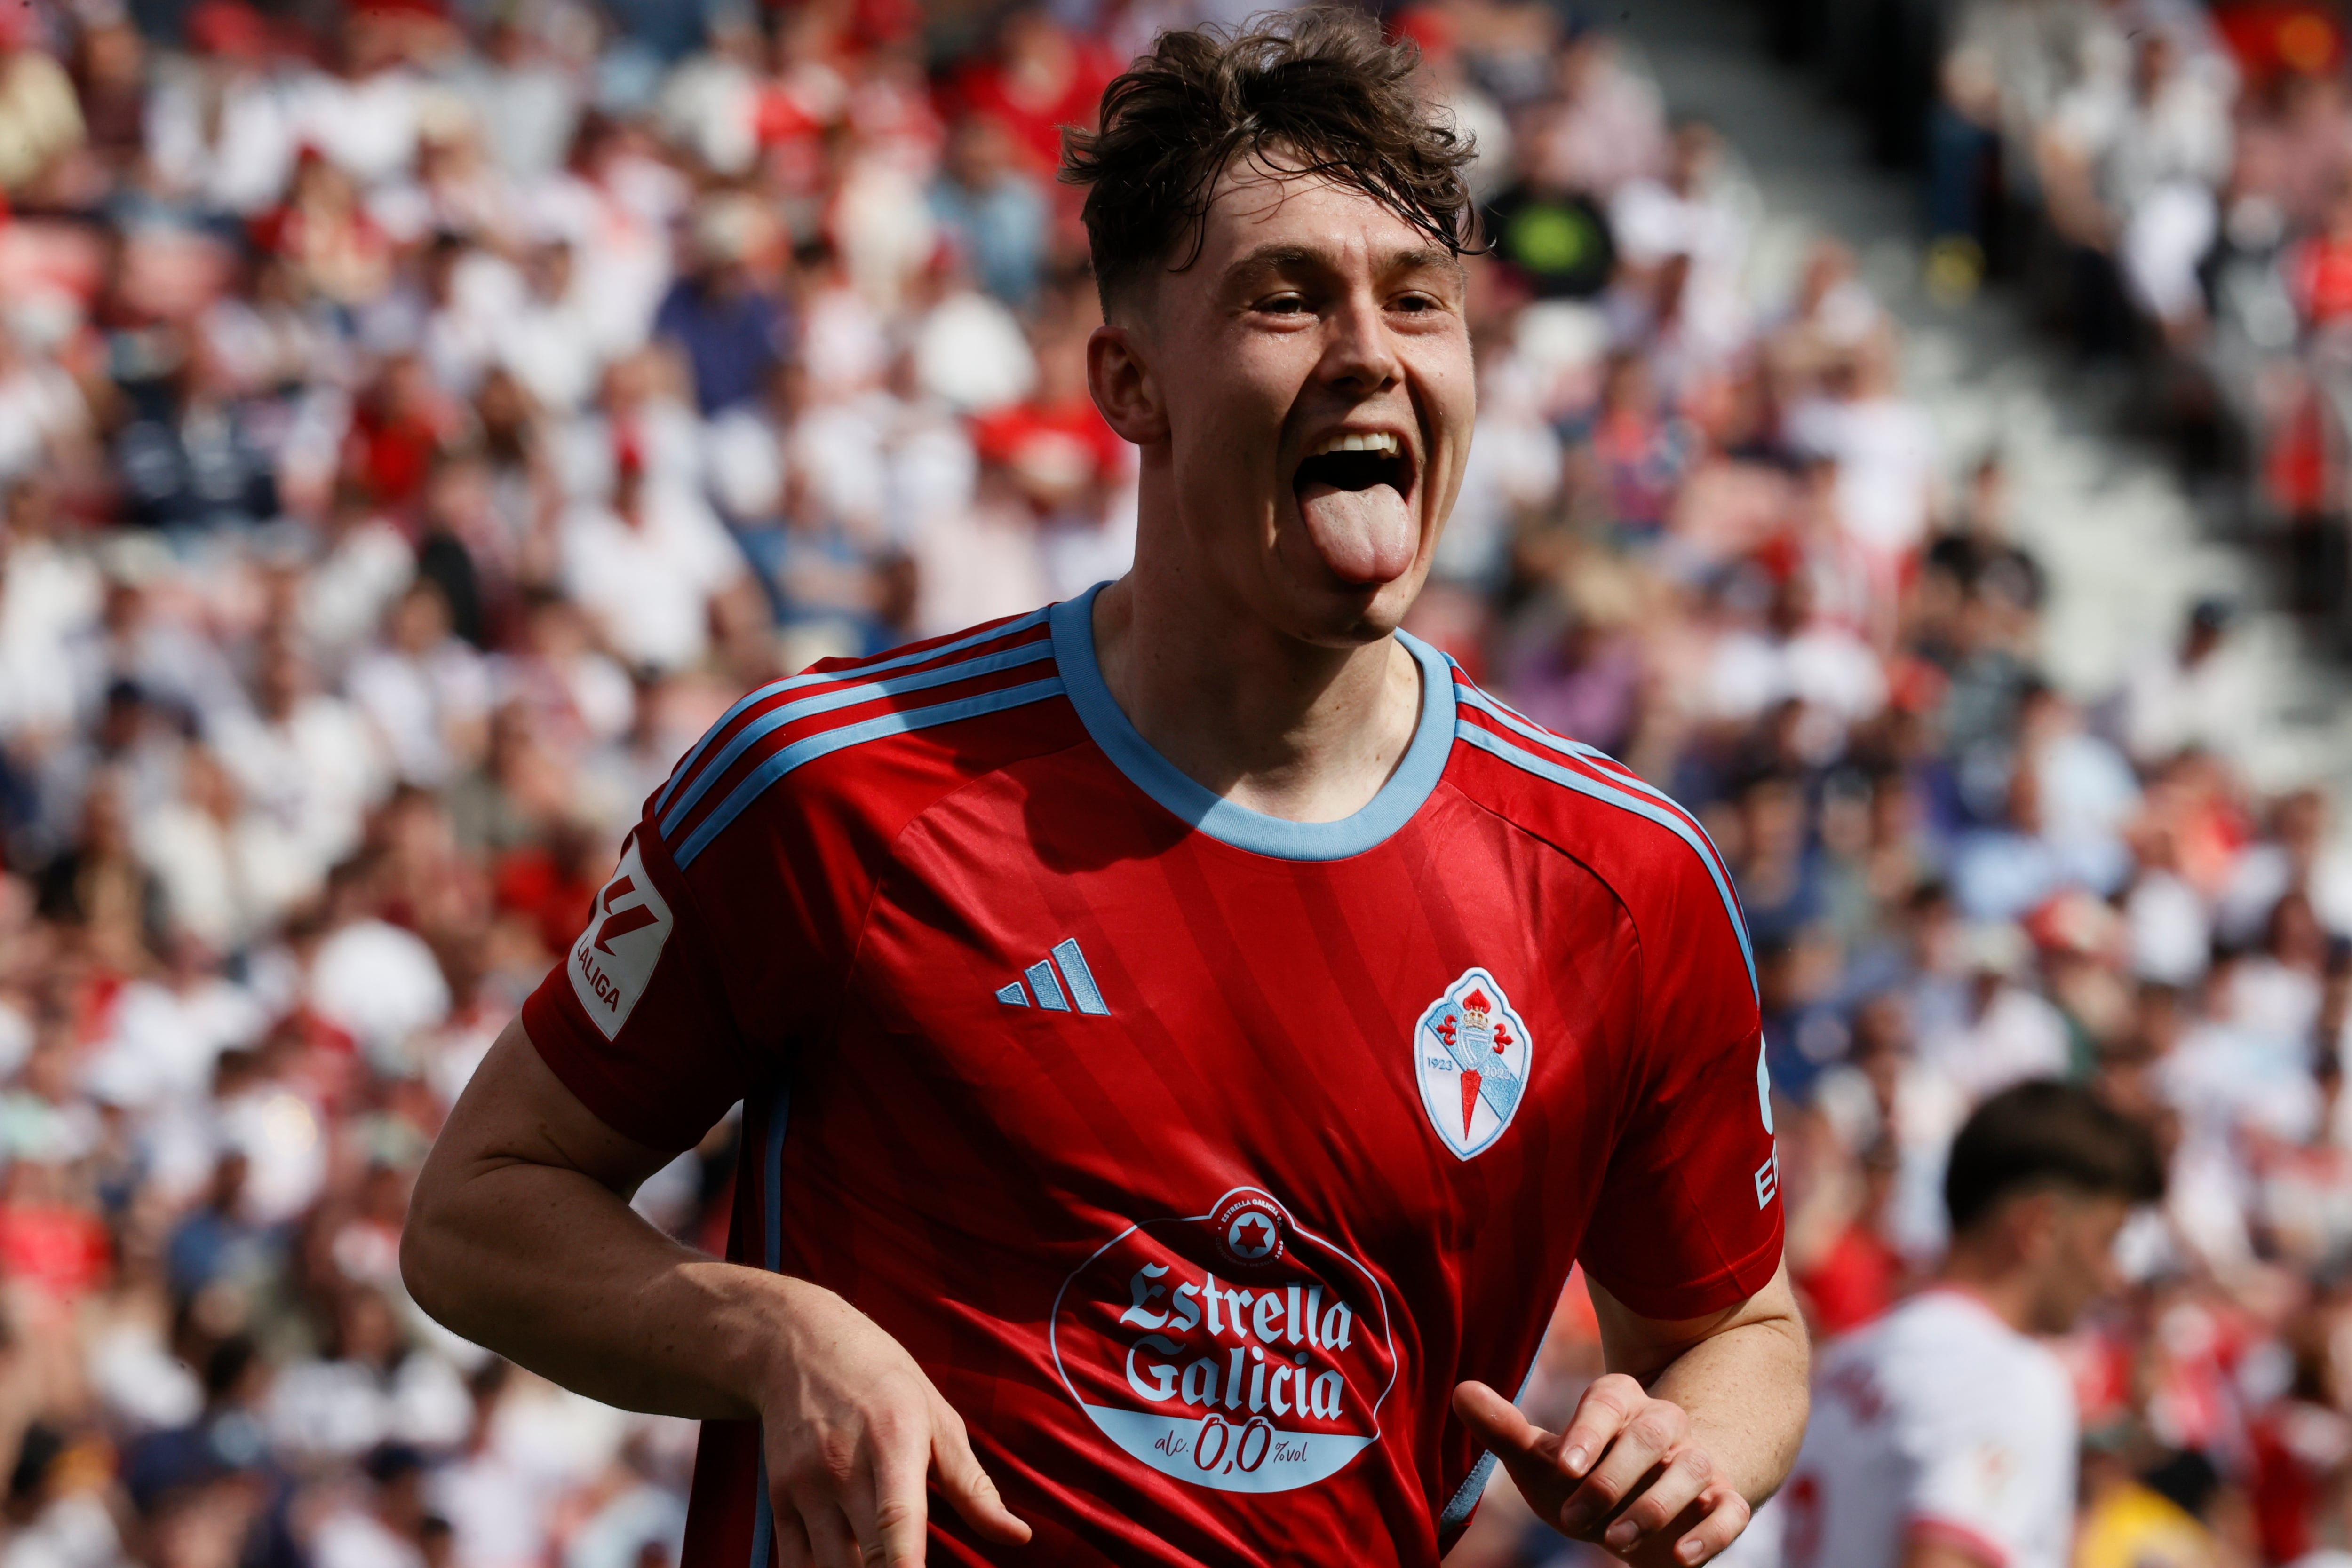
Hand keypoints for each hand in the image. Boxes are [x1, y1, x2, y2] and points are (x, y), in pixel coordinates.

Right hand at [760, 1279, 1030, 1566]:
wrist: (800, 1346)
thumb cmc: (884, 1382)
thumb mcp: (938, 1417)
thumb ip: (974, 1485)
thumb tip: (1018, 1536)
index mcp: (893, 1442)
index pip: (898, 1520)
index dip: (907, 1567)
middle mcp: (843, 1467)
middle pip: (866, 1558)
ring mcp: (804, 1485)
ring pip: (830, 1567)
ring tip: (886, 1564)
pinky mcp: (777, 1498)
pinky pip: (794, 1562)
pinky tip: (846, 1566)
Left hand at [1453, 1375, 1748, 1566]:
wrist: (1647, 1509)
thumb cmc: (1587, 1477)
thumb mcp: (1547, 1459)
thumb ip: (1506, 1429)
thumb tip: (1461, 1391)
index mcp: (1620, 1403)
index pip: (1608, 1400)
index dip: (1587, 1431)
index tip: (1561, 1464)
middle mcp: (1665, 1425)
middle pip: (1652, 1433)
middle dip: (1613, 1476)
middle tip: (1574, 1516)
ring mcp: (1698, 1463)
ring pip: (1692, 1469)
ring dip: (1654, 1506)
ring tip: (1614, 1542)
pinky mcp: (1725, 1502)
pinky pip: (1731, 1510)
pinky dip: (1713, 1533)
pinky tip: (1683, 1557)